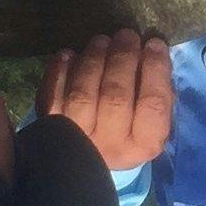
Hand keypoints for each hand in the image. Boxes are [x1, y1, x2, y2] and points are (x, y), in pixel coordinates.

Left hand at [41, 30, 173, 171]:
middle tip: (126, 35)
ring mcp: (78, 138)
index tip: (153, 43)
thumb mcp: (150, 126)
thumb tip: (152, 57)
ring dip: (93, 60)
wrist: (84, 170)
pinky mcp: (50, 130)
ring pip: (83, 94)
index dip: (155, 69)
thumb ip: (155, 97)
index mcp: (143, 146)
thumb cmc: (125, 138)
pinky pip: (53, 96)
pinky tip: (68, 55)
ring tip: (101, 41)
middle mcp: (111, 145)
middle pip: (116, 96)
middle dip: (123, 58)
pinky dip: (60, 71)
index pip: (153, 103)